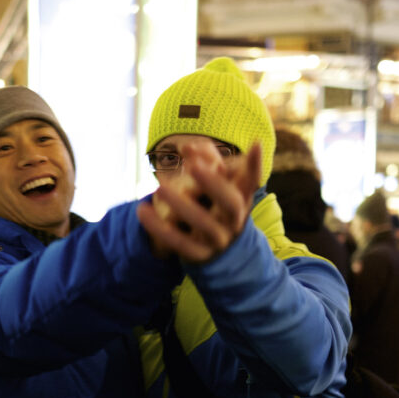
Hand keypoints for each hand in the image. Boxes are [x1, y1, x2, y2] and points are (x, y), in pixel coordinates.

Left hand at [137, 141, 261, 263]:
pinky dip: (158, 227)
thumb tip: (188, 147)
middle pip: (231, 203)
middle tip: (193, 166)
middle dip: (214, 184)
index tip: (256, 143)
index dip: (255, 165)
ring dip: (181, 205)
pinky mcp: (198, 254)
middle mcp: (234, 220)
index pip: (251, 181)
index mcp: (241, 200)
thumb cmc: (211, 207)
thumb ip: (204, 162)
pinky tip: (142, 210)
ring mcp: (218, 239)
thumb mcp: (213, 185)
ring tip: (158, 187)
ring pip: (203, 223)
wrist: (212, 251)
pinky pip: (178, 242)